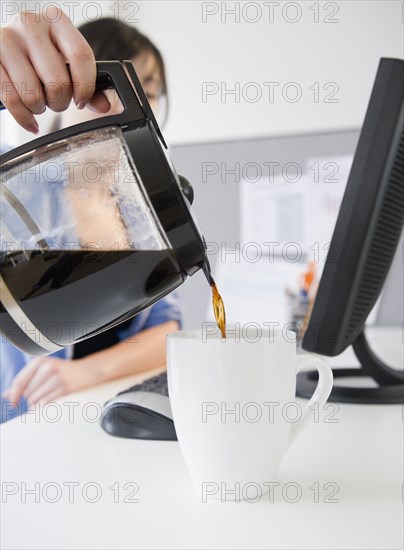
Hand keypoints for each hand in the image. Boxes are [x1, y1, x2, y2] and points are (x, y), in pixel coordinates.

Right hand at [0, 7, 110, 132]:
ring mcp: (7, 39)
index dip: (85, 87)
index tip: (80, 100)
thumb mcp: (65, 63)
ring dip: (40, 108)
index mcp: (56, 20)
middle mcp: (30, 24)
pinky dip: (24, 117)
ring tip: (39, 101)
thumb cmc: (39, 58)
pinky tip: (29, 118)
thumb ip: (87, 84)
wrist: (4, 52)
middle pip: (58, 82)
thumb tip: (105, 106)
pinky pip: (12, 100)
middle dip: (60, 102)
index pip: (81, 56)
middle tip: (55, 101)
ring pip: (34, 94)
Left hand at [3, 356, 102, 405]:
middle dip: (30, 399)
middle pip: (27, 392)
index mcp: (39, 361)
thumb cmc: (64, 371)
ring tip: (46, 399)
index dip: (13, 395)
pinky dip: (43, 407)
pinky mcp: (64, 388)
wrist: (88, 370)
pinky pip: (46, 403)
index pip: (19, 381)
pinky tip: (47, 405)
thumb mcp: (44, 370)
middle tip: (40, 397)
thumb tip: (6, 394)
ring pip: (35, 399)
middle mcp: (47, 368)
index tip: (12, 404)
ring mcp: (56, 378)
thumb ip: (25, 380)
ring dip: (37, 404)